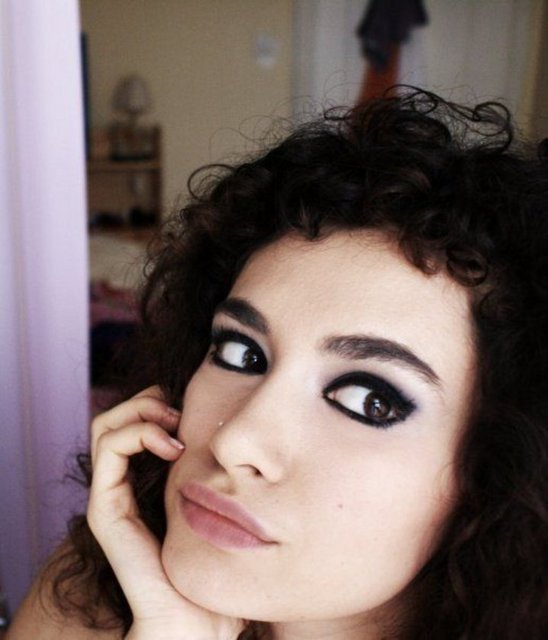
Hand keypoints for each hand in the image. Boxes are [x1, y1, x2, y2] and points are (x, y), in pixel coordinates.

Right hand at [87, 386, 244, 639]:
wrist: (199, 617)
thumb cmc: (216, 560)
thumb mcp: (216, 499)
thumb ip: (213, 470)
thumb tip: (236, 434)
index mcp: (144, 480)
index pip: (133, 422)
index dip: (157, 403)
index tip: (191, 411)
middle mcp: (123, 483)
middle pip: (115, 417)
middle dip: (147, 400)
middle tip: (179, 413)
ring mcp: (112, 495)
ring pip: (106, 425)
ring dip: (141, 410)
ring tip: (175, 425)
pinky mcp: (107, 508)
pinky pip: (109, 449)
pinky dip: (138, 432)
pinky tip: (173, 446)